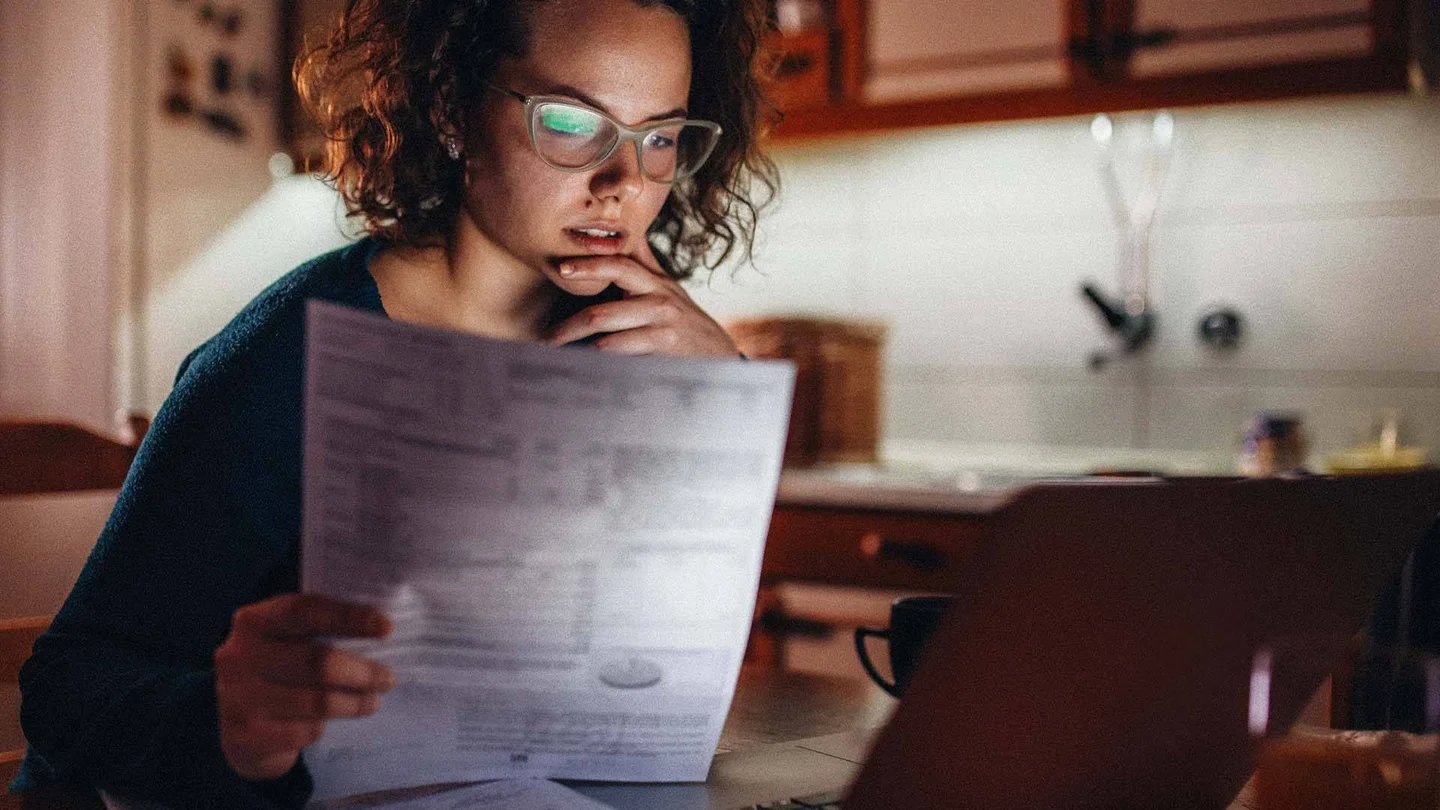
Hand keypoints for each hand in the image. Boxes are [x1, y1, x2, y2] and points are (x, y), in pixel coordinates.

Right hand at [214, 593, 394, 780]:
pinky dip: (324, 726)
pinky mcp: (246, 735)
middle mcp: (239, 656)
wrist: (233, 727)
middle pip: (316, 661)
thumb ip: (318, 631)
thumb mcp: (285, 642)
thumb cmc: (276, 672)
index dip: (348, 617)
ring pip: (316, 701)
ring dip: (353, 703)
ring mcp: (239, 697)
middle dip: (362, 672)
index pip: (304, 611)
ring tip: (372, 701)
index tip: (386, 627)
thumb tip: (380, 631)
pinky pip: (304, 731)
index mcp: (254, 622)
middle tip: (388, 679)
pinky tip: (331, 721)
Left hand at [547, 245, 740, 357]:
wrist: (719, 353)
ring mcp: (662, 330)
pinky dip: (599, 364)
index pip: (619, 266)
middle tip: (546, 336)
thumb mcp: (668, 287)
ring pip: (608, 340)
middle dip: (568, 326)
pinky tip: (584, 368)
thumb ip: (644, 261)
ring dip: (578, 349)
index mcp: (654, 283)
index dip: (589, 266)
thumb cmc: (684, 319)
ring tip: (558, 356)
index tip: (561, 268)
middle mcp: (659, 304)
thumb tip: (625, 231)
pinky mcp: (664, 354)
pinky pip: (623, 359)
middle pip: (603, 311)